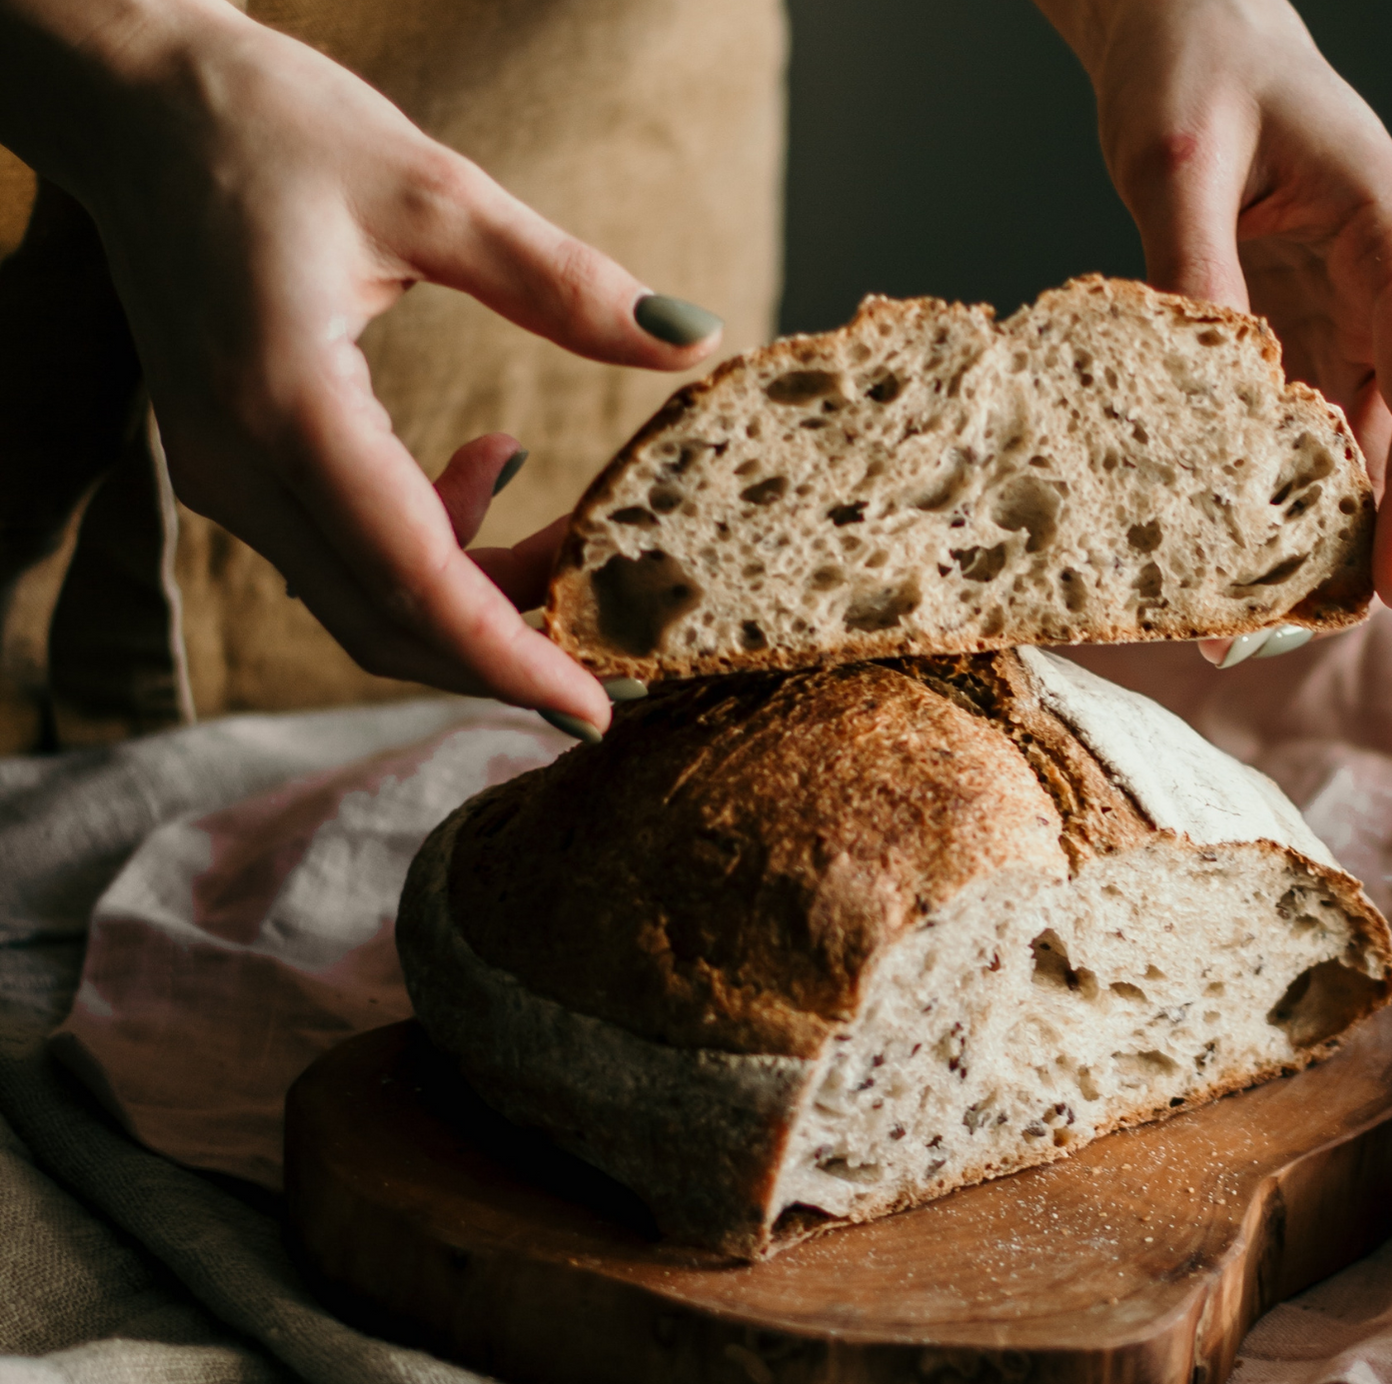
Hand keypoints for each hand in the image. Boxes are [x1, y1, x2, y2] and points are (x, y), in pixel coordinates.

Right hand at [0, 0, 723, 731]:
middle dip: (506, 650)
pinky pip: (342, 548)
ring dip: (477, 595)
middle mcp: (239, 464)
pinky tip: (495, 465)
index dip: (508, 660)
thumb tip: (693, 339)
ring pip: (364, 596)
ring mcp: (224, 474)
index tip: (596, 709)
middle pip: (384, 620)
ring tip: (576, 540)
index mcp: (283, 405)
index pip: (410, 582)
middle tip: (620, 649)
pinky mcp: (235, 462)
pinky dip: (432, 543)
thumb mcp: (432, 191)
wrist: (133, 101)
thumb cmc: (268, 126)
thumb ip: (562, 281)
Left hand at [1037, 0, 1391, 651]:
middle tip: (1281, 633)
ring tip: (1246, 623)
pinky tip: (1234, 559)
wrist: (1189, 24)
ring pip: (1373, 455)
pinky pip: (1321, 438)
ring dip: (1324, 541)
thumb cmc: (1194, 64)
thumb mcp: (1174, 158)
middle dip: (1369, 546)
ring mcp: (1364, 318)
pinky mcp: (1316, 338)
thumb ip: (1193, 269)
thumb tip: (1205, 393)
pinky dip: (1287, 503)